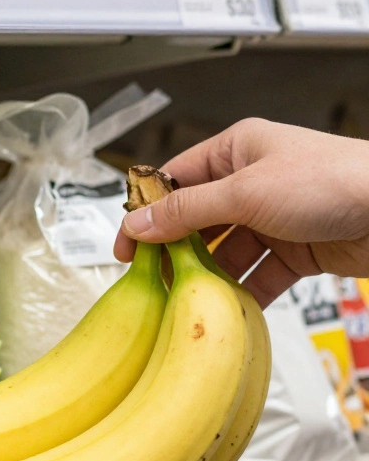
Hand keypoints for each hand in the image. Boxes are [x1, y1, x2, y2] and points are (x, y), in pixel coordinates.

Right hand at [112, 118, 368, 306]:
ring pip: (227, 252)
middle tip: (154, 279)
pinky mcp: (298, 249)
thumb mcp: (245, 192)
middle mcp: (253, 181)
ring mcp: (275, 217)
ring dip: (210, 276)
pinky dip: (244, 293)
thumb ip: (186, 212)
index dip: (147, 212)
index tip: (126, 245)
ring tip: (190, 299)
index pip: (175, 180)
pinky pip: (259, 274)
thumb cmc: (335, 180)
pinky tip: (228, 309)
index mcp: (237, 150)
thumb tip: (137, 222)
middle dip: (178, 251)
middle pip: (198, 221)